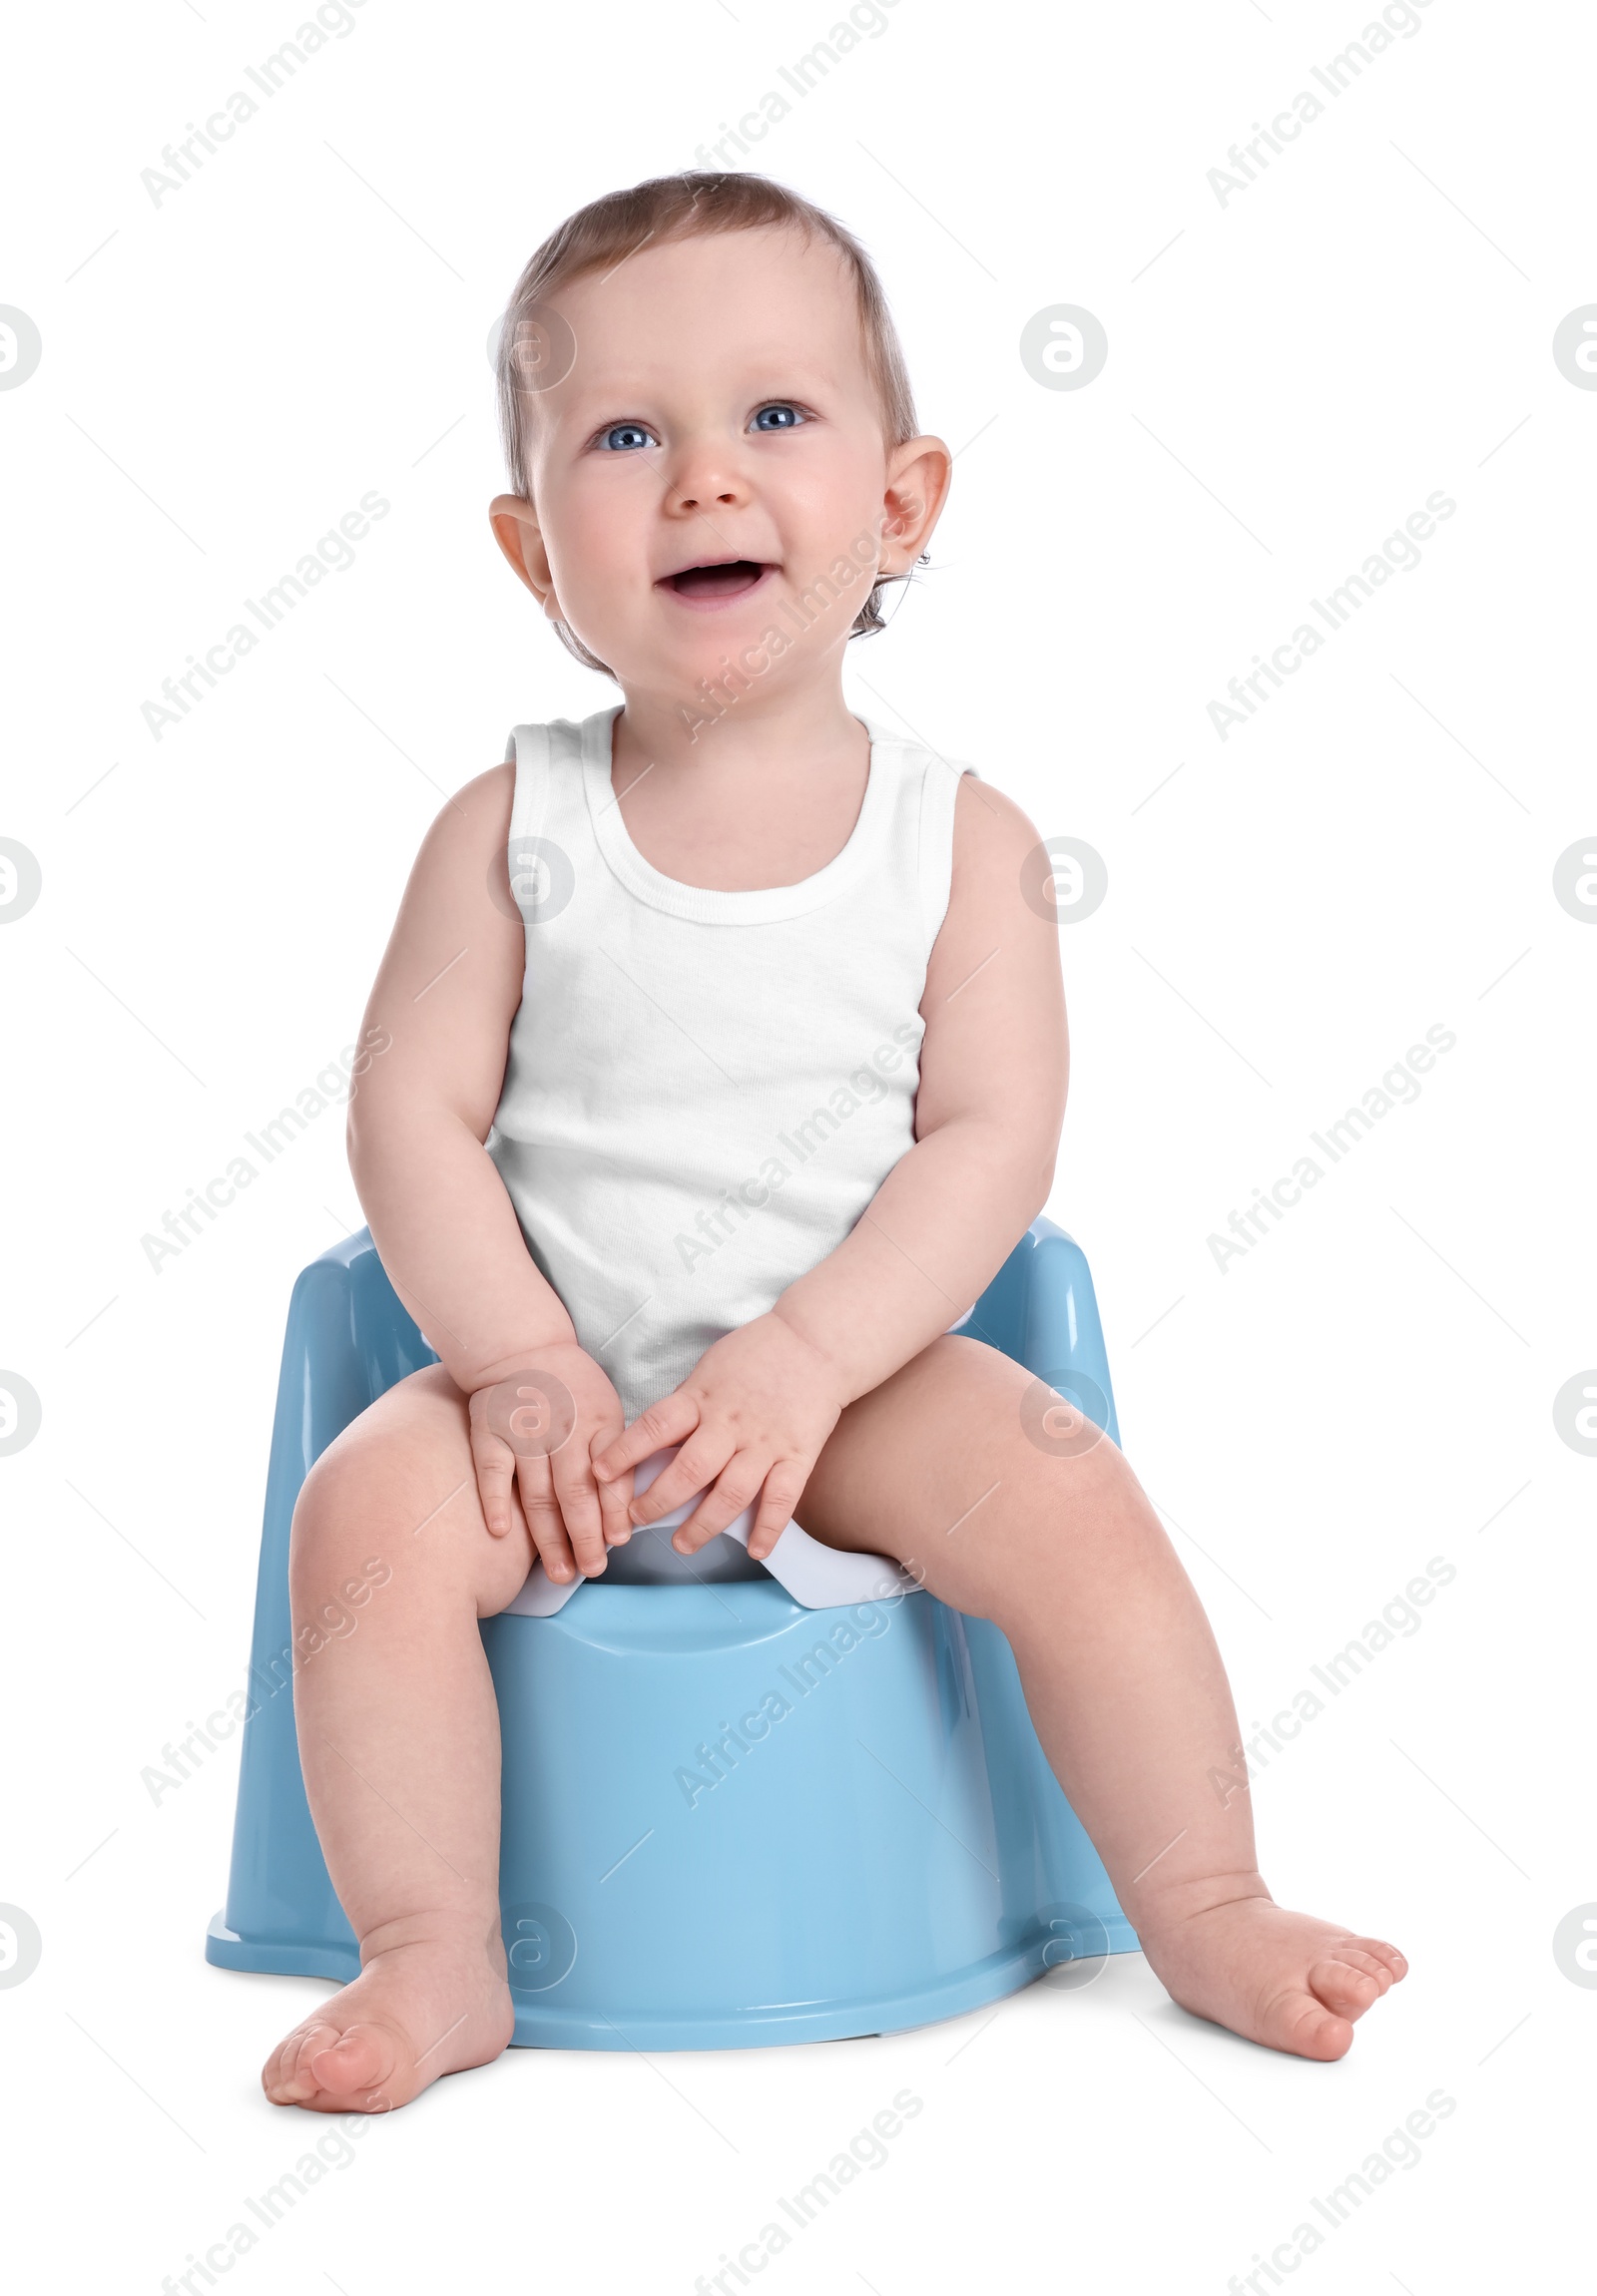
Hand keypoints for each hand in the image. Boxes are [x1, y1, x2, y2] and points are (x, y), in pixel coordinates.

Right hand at [467, 1342, 634, 1583]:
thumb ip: (614, 1454)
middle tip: (591, 1569)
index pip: (610, 1475)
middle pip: (575, 1493)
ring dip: (549, 1538)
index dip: (615, 1512)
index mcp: (598, 1423)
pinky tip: (501, 1532)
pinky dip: (494, 1502)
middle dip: (586, 1537)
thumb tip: (623, 1511)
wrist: (522, 1348)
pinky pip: (492, 1472)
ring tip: (561, 1572)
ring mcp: (524, 1434)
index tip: (618, 1542)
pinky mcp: (490, 1433)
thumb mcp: (607, 1410)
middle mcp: (562, 1431)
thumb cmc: (572, 1387)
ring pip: (538, 1495)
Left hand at [590, 1311, 847, 1560]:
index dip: (625, 1452)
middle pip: (689, 1471)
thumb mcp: (708, 1369)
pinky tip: (756, 1550)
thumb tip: (654, 1441)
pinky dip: (769, 1527)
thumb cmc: (757, 1353)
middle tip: (637, 1519)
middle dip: (658, 1501)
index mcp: (703, 1398)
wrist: (815, 1342)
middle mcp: (731, 1424)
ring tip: (683, 1544)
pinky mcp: (798, 1455)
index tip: (600, 1473)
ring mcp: (766, 1443)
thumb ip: (686, 1406)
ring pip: (731, 1493)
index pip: (656, 1427)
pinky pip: (782, 1498)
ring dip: (704, 1525)